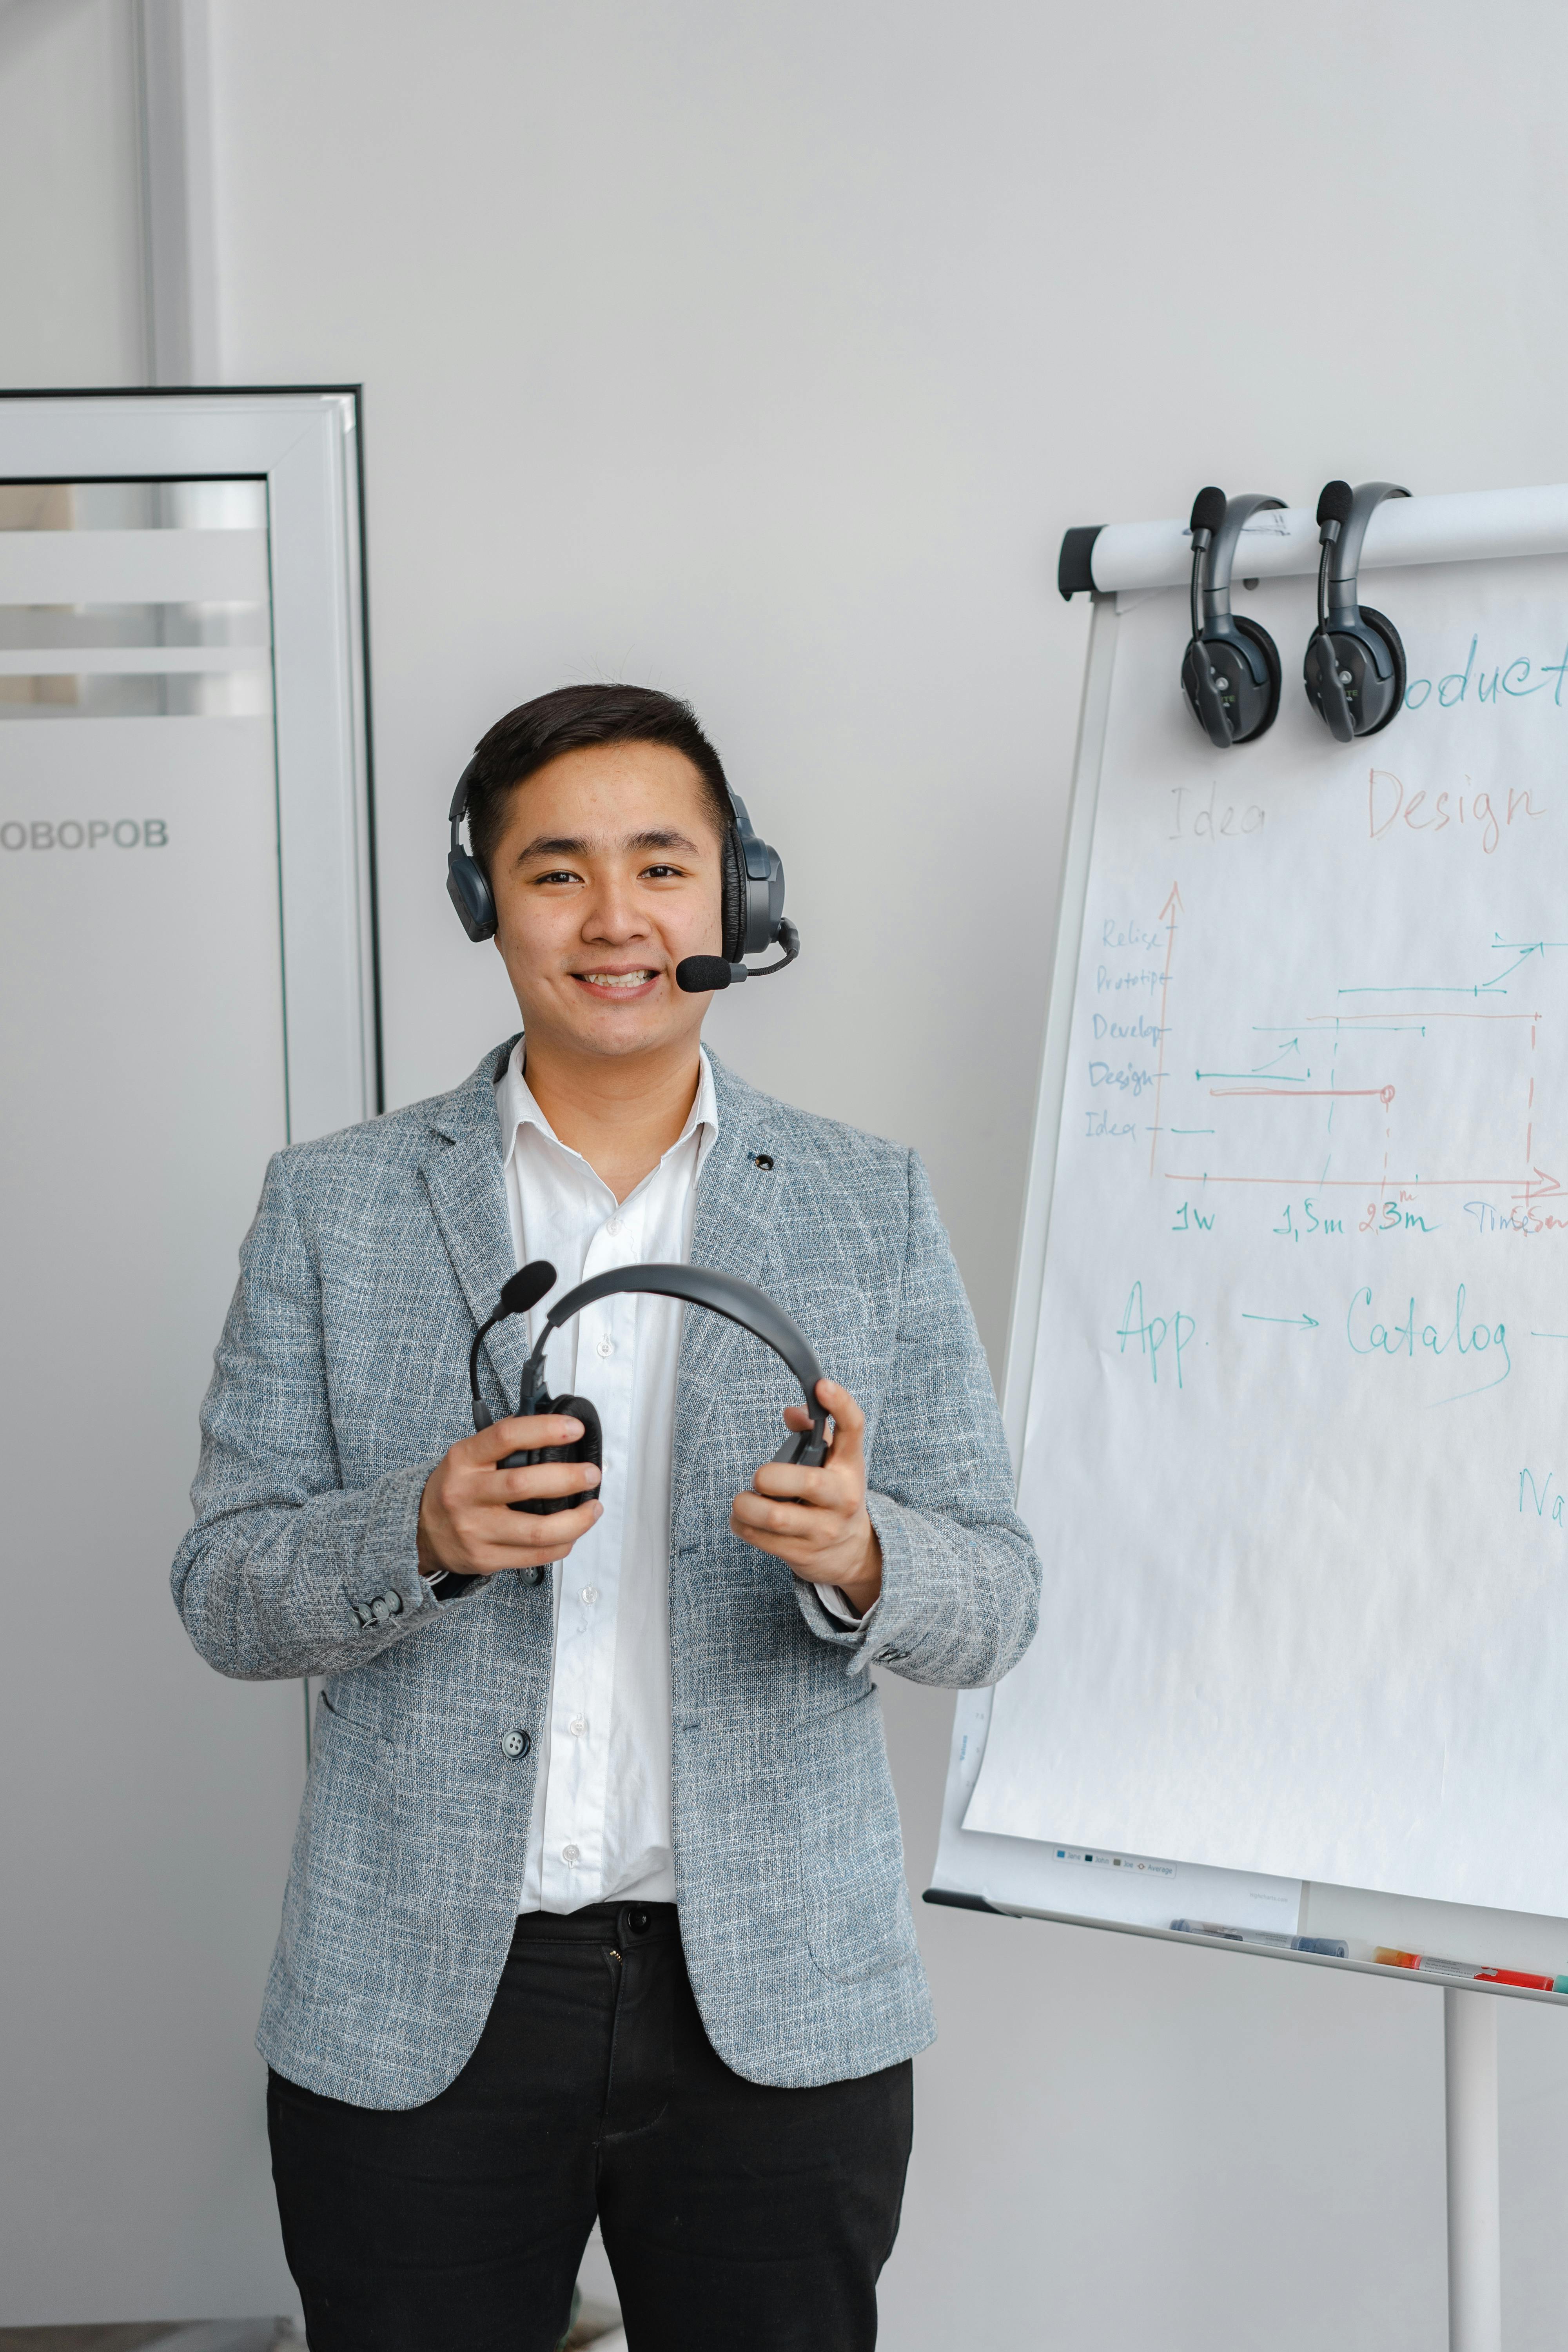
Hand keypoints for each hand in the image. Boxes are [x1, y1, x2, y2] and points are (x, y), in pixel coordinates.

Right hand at [418, 1415, 601, 1578]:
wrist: (419, 1532)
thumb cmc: (455, 1489)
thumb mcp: (467, 1457)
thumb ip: (504, 1445)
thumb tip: (554, 1430)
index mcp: (464, 1460)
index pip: (506, 1437)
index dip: (544, 1430)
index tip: (574, 1429)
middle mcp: (466, 1494)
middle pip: (524, 1485)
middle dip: (568, 1478)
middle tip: (591, 1474)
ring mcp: (475, 1530)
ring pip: (536, 1530)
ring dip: (575, 1520)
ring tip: (592, 1508)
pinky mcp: (485, 1558)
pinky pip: (535, 1556)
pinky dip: (562, 1544)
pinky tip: (573, 1533)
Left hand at [731, 1377, 882, 1613]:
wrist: (852, 1553)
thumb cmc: (833, 1496)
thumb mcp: (833, 1463)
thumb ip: (814, 1432)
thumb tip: (791, 1413)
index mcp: (850, 1466)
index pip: (854, 1429)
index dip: (840, 1405)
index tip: (822, 1385)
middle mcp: (842, 1497)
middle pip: (807, 1482)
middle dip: (770, 1477)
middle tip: (760, 1477)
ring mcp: (824, 1529)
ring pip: (775, 1517)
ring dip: (747, 1506)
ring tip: (745, 1501)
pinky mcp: (803, 1553)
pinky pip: (761, 1538)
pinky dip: (742, 1525)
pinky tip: (744, 1519)